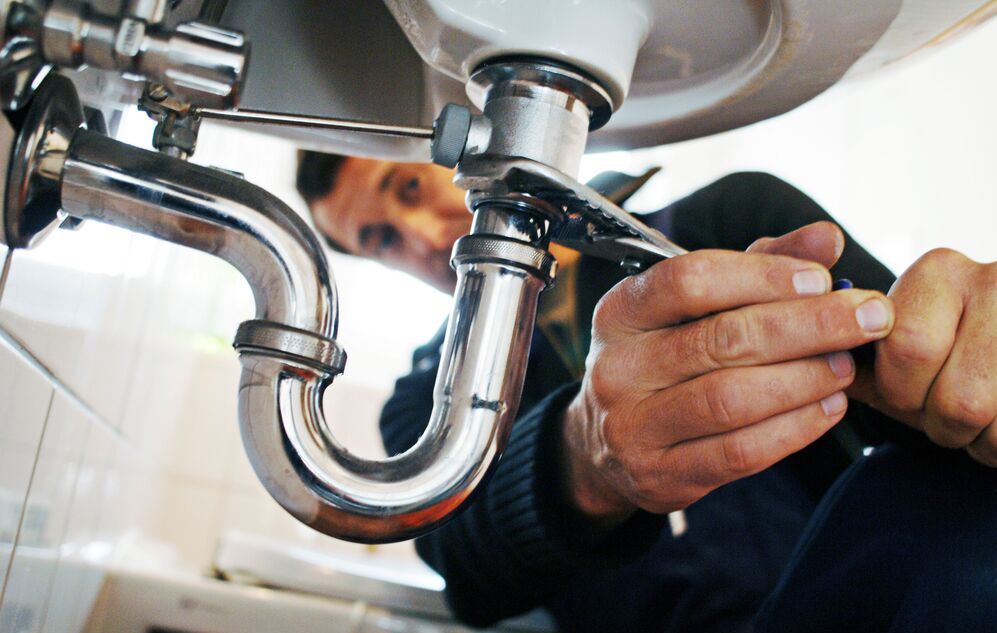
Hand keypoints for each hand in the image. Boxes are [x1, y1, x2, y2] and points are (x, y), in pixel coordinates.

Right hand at [561, 223, 895, 525]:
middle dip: (808, 326)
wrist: (605, 445)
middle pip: (721, 340)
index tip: (822, 278)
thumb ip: (757, 267)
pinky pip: (738, 453)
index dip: (762, 276)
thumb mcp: (693, 307)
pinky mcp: (659, 476)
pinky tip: (828, 408)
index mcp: (621, 312)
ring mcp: (632, 427)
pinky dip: (794, 429)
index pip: (689, 281)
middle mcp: (617, 368)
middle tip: (868, 317)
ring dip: (804, 379)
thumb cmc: (664, 358)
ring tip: (847, 365)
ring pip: (732, 399)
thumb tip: (826, 237)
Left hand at [855, 249, 996, 465]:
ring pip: (990, 416)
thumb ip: (866, 361)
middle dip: (940, 423)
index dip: (901, 391)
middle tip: (946, 413)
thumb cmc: (955, 358)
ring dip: (979, 440)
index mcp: (939, 272)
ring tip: (981, 418)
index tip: (908, 391)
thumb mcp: (910, 348)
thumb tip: (823, 364)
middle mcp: (996, 281)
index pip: (906, 348)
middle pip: (957, 396)